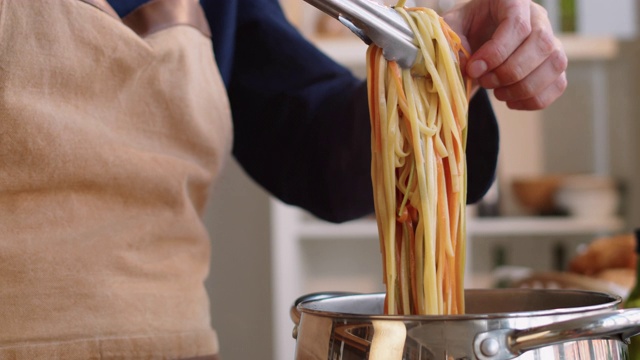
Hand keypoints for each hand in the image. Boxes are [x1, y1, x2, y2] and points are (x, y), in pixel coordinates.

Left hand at [443, 0, 567, 109]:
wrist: (476, 41)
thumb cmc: (464, 30)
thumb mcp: (451, 29)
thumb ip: (452, 44)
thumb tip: (465, 65)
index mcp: (512, 1)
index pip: (517, 24)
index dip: (497, 52)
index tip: (474, 69)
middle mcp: (538, 17)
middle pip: (542, 44)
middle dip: (510, 72)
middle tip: (485, 82)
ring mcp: (551, 41)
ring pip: (555, 65)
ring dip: (523, 88)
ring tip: (497, 93)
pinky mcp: (553, 65)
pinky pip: (558, 84)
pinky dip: (534, 100)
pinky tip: (511, 101)